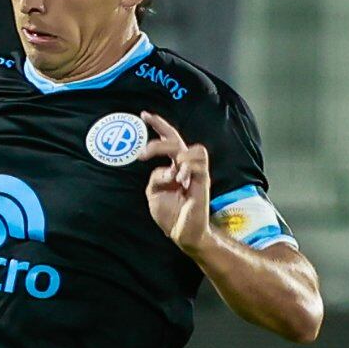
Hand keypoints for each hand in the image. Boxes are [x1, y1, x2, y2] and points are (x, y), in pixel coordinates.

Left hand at [131, 112, 210, 250]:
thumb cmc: (170, 214)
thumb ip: (155, 178)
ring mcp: (196, 173)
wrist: (182, 233)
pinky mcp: (204, 182)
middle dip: (161, 134)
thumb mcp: (154, 193)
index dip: (158, 125)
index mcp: (173, 167)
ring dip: (177, 156)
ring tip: (173, 174)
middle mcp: (185, 167)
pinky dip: (187, 168)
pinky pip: (199, 164)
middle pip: (177, 140)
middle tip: (144, 145)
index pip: (168, 140)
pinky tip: (181, 181)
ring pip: (193, 149)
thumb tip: (166, 169)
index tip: (144, 114)